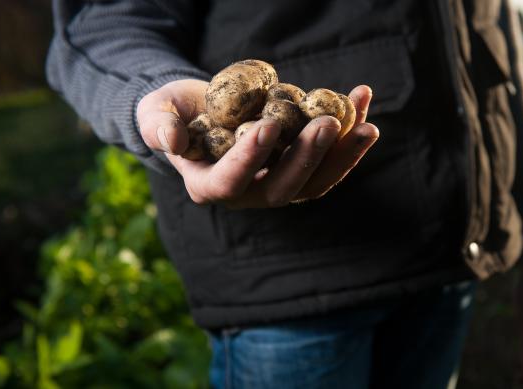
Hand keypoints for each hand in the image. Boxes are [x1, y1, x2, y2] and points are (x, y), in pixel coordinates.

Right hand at [137, 79, 378, 207]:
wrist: (200, 110)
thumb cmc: (172, 112)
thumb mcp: (155, 113)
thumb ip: (158, 126)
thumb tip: (172, 140)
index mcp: (209, 185)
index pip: (230, 181)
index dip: (250, 158)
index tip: (269, 125)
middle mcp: (248, 193)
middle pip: (284, 188)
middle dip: (308, 157)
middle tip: (329, 123)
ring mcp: (277, 183)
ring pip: (315, 182)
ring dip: (342, 155)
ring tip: (367, 125)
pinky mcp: (300, 168)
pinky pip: (329, 159)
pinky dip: (348, 136)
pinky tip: (362, 101)